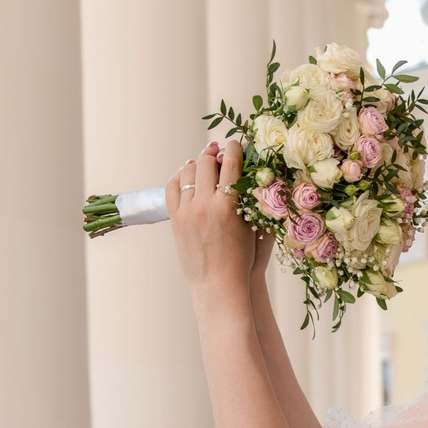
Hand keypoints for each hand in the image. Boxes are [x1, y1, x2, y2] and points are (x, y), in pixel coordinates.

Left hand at [167, 138, 256, 311]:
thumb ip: (253, 198)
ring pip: (188, 172)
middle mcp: (205, 205)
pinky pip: (172, 188)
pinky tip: (187, 175)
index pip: (231, 163)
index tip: (237, 143)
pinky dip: (179, 177)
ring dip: (197, 162)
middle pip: (206, 162)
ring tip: (203, 161)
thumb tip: (255, 171)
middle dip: (214, 152)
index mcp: (229, 205)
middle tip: (219, 150)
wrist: (218, 284)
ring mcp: (187, 212)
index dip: (235, 147)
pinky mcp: (175, 220)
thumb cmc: (243, 258)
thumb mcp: (254, 226)